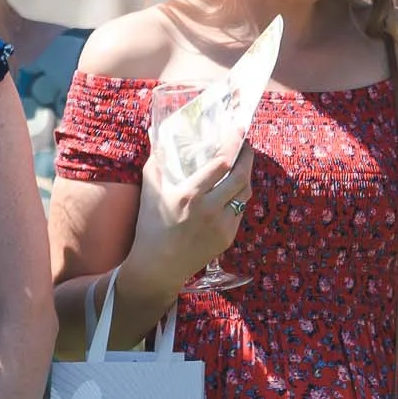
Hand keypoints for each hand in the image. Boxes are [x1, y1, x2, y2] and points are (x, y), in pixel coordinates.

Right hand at [133, 136, 254, 287]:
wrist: (158, 267)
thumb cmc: (151, 227)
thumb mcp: (149, 192)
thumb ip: (156, 163)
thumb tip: (160, 138)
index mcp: (190, 195)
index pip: (221, 164)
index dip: (233, 144)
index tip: (237, 131)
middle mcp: (210, 210)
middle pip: (241, 177)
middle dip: (248, 157)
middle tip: (246, 145)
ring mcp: (222, 225)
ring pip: (245, 194)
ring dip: (247, 176)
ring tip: (242, 165)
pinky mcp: (227, 237)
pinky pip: (239, 211)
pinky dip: (238, 197)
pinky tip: (232, 190)